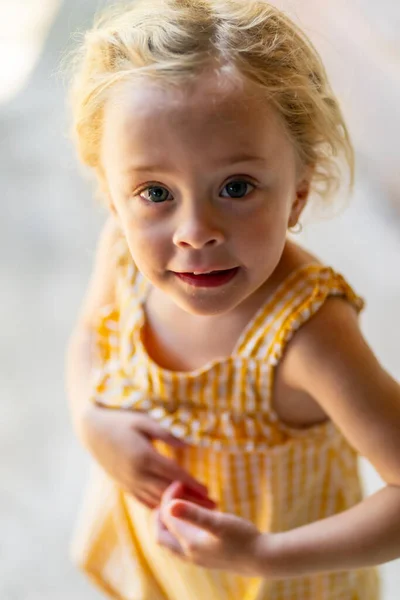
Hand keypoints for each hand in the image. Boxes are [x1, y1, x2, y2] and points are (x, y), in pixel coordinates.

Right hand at [81, 405, 214, 508]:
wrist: (91, 429)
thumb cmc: (120, 420)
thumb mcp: (144, 420)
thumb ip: (166, 432)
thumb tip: (189, 445)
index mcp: (144, 456)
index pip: (174, 475)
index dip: (193, 485)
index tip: (209, 492)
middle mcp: (136, 474)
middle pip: (169, 493)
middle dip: (191, 501)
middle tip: (212, 507)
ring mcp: (128, 482)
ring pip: (156, 500)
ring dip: (178, 507)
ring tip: (198, 512)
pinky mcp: (123, 486)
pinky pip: (143, 501)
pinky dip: (159, 507)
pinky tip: (172, 510)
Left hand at [155, 482, 264, 575]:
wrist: (262, 559)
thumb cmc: (242, 538)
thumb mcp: (218, 522)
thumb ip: (193, 514)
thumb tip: (170, 506)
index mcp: (187, 543)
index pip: (165, 518)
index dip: (168, 498)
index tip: (179, 483)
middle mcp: (188, 553)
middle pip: (161, 535)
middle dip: (160, 514)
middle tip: (172, 495)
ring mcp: (196, 558)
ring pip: (171, 541)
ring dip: (172, 522)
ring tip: (183, 503)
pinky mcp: (206, 558)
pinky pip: (183, 544)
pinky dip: (183, 529)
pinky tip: (198, 518)